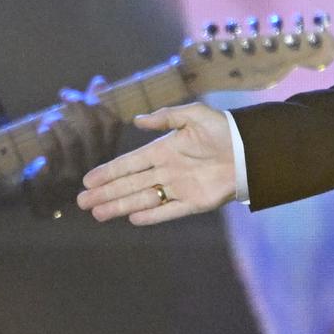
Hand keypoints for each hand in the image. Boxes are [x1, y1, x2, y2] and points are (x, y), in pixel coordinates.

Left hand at [20, 76, 121, 215]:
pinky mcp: (54, 179)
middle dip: (79, 105)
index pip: (113, 124)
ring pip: (73, 139)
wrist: (38, 194)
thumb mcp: (81, 135)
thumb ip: (91, 110)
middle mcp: (95, 165)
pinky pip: (52, 151)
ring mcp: (75, 174)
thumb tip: (99, 81)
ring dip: (59, 121)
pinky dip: (47, 134)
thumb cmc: (63, 160)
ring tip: (50, 117)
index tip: (88, 90)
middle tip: (66, 95)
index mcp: (107, 153)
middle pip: (93, 128)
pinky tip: (42, 129)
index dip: (101, 102)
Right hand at [75, 103, 236, 224]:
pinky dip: (152, 215)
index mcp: (164, 151)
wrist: (251, 150)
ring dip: (121, 206)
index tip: (88, 180)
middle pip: (130, 185)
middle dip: (106, 193)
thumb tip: (137, 120)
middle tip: (82, 202)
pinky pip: (169, 211)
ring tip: (98, 214)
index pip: (130, 164)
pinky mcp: (194, 203)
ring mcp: (179, 188)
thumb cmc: (224, 129)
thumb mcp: (194, 115)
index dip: (108, 172)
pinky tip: (133, 218)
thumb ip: (166, 118)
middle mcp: (167, 171)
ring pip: (143, 199)